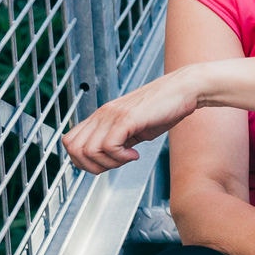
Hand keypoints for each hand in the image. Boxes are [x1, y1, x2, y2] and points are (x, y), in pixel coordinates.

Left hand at [62, 70, 199, 172]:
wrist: (184, 89)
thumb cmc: (164, 107)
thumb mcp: (135, 127)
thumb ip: (119, 140)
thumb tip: (107, 159)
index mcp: (102, 116)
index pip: (70, 141)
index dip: (83, 160)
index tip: (106, 162)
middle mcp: (103, 114)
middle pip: (74, 149)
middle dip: (93, 166)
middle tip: (116, 163)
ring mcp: (113, 115)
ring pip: (89, 151)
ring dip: (109, 163)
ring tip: (128, 157)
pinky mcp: (127, 118)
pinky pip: (109, 146)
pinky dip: (121, 157)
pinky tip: (135, 153)